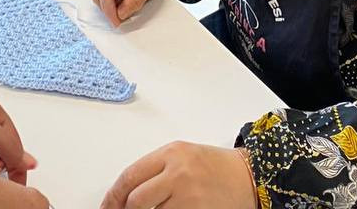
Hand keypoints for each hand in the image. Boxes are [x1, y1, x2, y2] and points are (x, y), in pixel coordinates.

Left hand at [101, 142, 257, 208]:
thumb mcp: (183, 156)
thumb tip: (127, 192)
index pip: (130, 177)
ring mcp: (189, 197)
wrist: (249, 176)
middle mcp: (178, 174)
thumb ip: (155, 170)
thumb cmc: (216, 166)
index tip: (107, 207)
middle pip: (136, 200)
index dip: (113, 197)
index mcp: (171, 154)